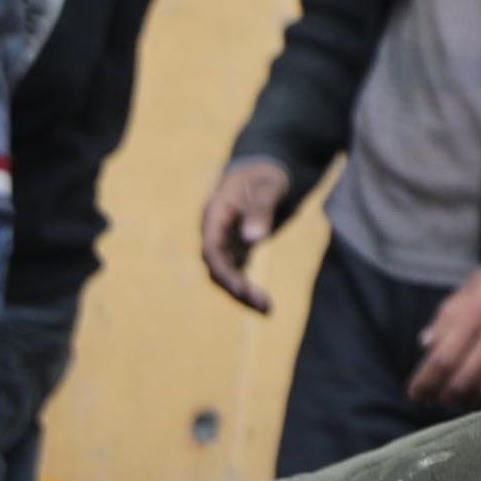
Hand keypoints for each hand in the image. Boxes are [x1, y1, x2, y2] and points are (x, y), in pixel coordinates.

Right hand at [197, 155, 298, 312]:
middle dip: (236, 287)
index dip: (223, 270)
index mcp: (215, 213)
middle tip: (262, 304)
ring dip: (243, 293)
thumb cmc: (267, 175)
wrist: (265, 171)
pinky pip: (237, 274)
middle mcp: (215, 231)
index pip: (211, 248)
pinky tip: (266, 306)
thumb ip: (262, 209)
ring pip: (226, 275)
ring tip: (267, 309)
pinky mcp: (236, 249)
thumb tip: (252, 238)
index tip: (240, 288)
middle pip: (217, 267)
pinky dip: (249, 289)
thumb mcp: (270, 187)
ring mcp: (224, 242)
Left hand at [409, 254, 480, 404]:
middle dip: (445, 397)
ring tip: (462, 401)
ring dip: (470, 403)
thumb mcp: (472, 288)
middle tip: (439, 401)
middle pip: (463, 381)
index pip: (441, 360)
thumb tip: (425, 344)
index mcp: (474, 312)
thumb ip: (447, 316)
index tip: (417, 393)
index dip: (425, 383)